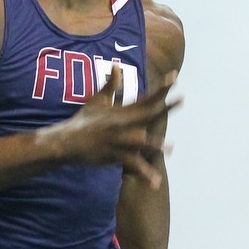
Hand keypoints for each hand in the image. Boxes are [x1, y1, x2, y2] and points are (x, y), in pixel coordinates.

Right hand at [50, 64, 180, 187]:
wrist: (66, 141)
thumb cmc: (83, 121)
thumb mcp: (97, 100)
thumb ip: (110, 85)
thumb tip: (116, 66)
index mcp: (122, 111)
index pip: (145, 97)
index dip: (160, 88)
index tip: (174, 77)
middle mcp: (122, 123)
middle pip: (148, 114)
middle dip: (165, 107)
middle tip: (182, 99)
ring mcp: (118, 139)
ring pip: (141, 142)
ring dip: (156, 145)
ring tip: (171, 149)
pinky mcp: (113, 155)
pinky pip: (132, 165)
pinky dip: (144, 174)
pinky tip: (155, 183)